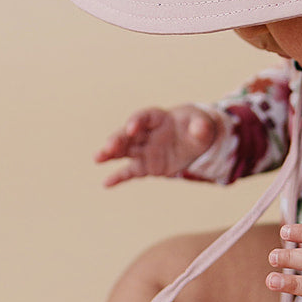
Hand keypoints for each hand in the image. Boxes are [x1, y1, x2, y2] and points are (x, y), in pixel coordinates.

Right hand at [95, 105, 219, 184]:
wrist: (195, 140)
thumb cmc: (197, 127)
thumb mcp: (203, 125)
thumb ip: (201, 127)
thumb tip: (200, 129)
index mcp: (158, 118)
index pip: (144, 117)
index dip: (136, 121)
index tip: (131, 128)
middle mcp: (146, 133)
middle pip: (128, 135)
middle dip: (118, 140)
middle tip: (108, 147)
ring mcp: (144, 150)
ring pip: (124, 152)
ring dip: (111, 154)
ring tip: (97, 158)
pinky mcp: (146, 166)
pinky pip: (131, 171)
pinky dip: (119, 177)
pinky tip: (106, 184)